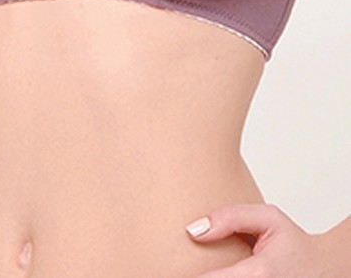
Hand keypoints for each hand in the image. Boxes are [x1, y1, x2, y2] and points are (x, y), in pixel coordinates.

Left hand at [184, 203, 336, 277]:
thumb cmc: (293, 242)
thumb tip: (192, 230)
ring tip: (192, 267)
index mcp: (259, 274)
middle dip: (192, 275)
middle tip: (169, 267)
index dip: (184, 274)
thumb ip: (230, 217)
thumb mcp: (268, 217)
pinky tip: (215, 270)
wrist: (323, 269)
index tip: (167, 266)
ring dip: (204, 277)